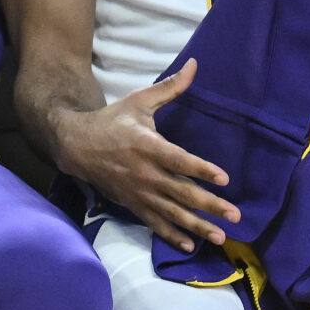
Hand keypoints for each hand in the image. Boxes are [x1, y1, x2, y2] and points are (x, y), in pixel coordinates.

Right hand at [47, 59, 238, 252]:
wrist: (74, 145)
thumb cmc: (111, 121)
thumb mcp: (138, 101)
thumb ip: (170, 88)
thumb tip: (196, 64)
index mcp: (147, 146)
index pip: (179, 161)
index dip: (200, 170)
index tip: (223, 179)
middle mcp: (145, 173)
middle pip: (181, 193)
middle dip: (210, 206)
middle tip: (235, 215)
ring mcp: (138, 192)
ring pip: (172, 213)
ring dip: (197, 226)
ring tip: (220, 237)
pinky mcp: (132, 204)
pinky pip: (154, 223)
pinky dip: (171, 235)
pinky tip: (190, 245)